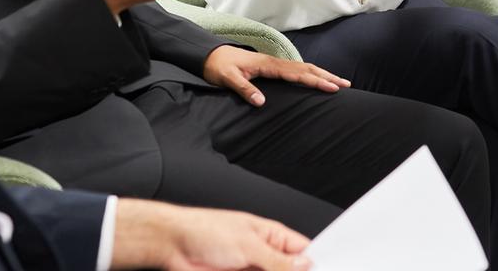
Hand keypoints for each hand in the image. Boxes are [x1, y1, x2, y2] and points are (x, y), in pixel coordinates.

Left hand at [111, 200, 310, 270]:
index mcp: (271, 235)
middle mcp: (263, 254)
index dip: (315, 263)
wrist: (172, 245)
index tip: (325, 270)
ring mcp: (250, 270)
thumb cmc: (205, 230)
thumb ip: (278, 261)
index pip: (303, 251)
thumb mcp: (249, 246)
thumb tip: (305, 265)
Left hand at [201, 44, 349, 106]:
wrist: (209, 54)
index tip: (331, 87)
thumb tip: (262, 102)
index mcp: (268, 65)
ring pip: (303, 68)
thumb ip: (245, 89)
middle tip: (346, 85)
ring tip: (338, 82)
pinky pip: (296, 70)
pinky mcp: (271, 67)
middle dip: (326, 76)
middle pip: (306, 69)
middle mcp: (274, 62)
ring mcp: (274, 63)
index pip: (297, 74)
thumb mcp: (228, 79)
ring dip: (321, 74)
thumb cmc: (219, 67)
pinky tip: (316, 79)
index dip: (315, 81)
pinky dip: (310, 74)